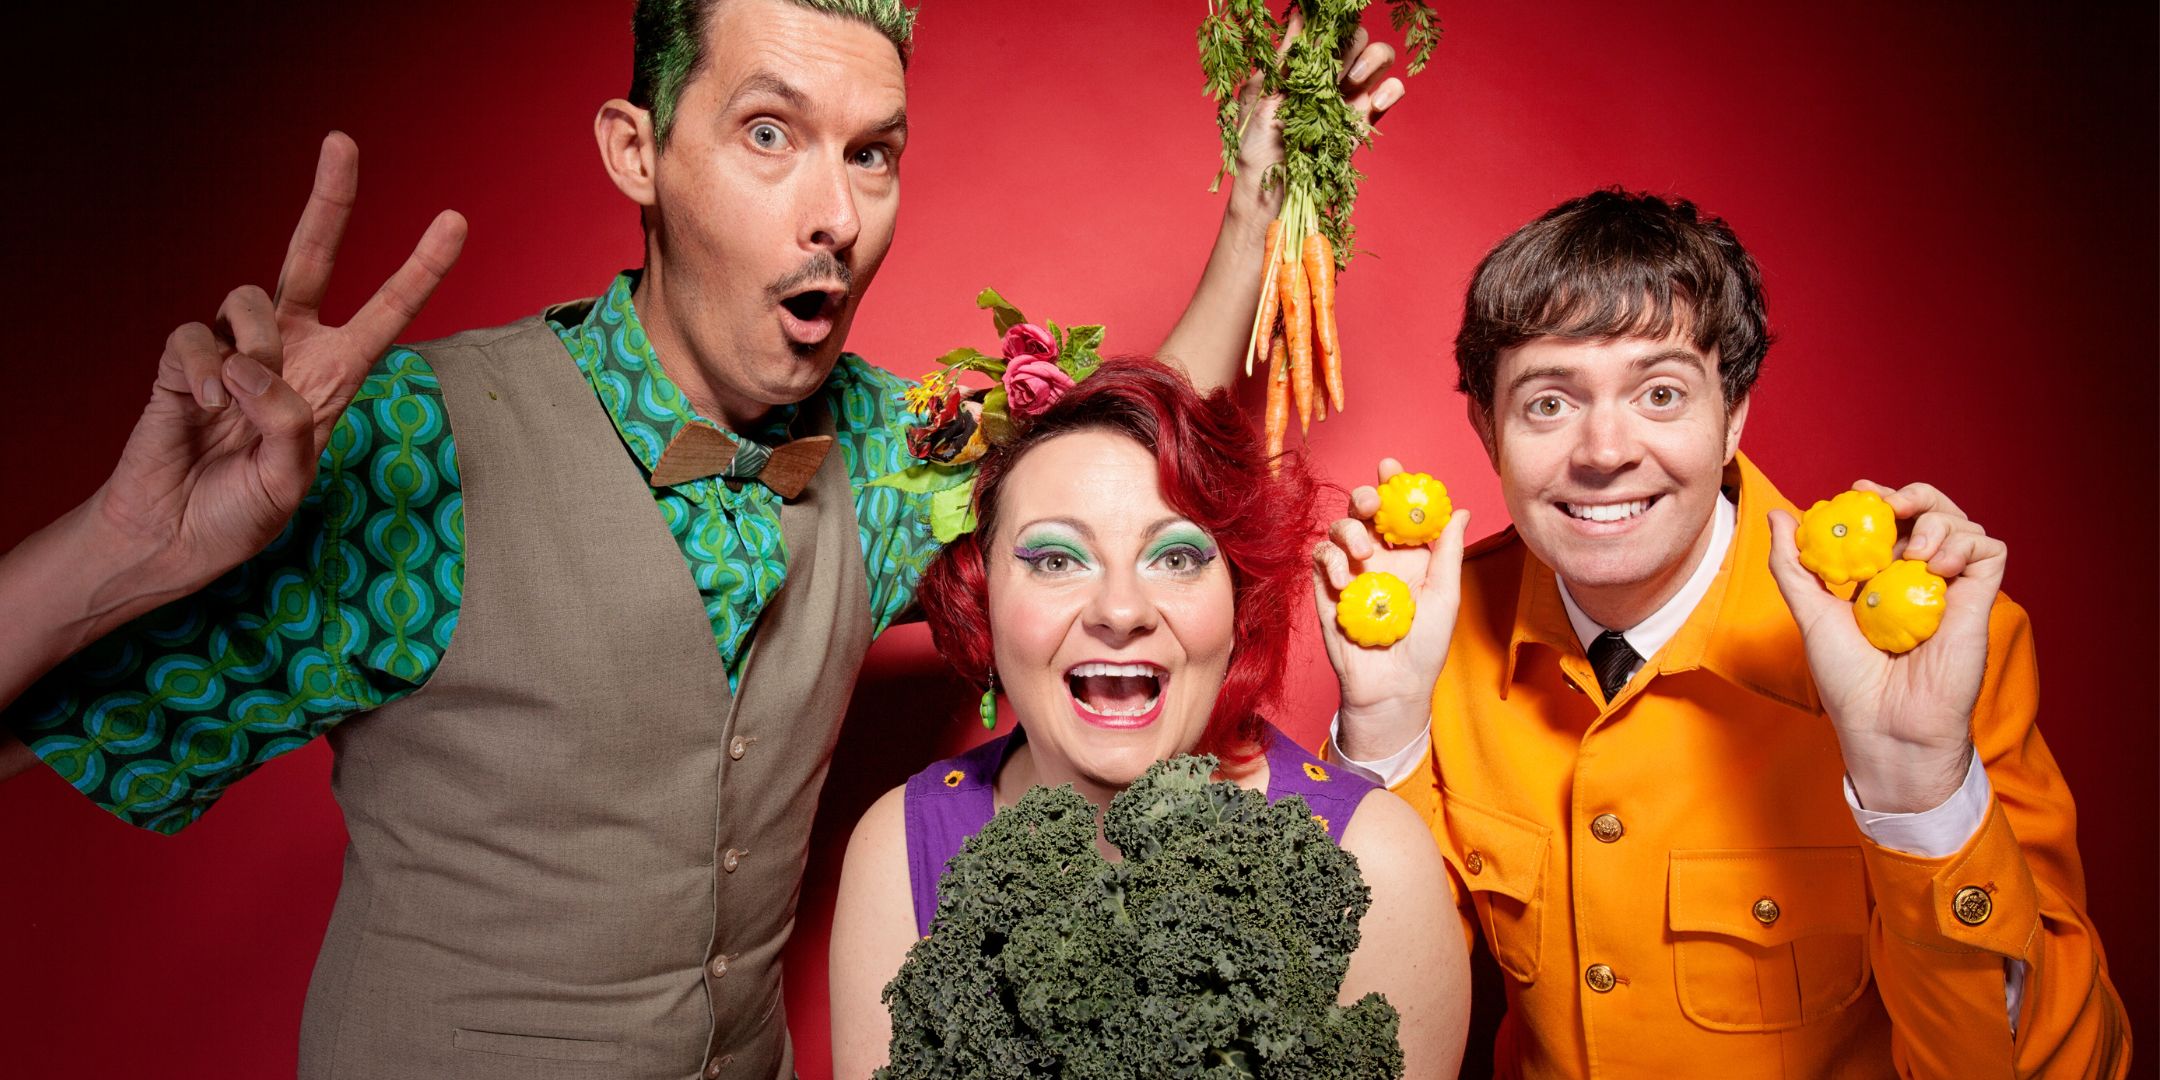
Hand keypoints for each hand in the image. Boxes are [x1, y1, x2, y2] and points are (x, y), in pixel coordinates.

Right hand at [85, 132, 465, 620]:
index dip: (420, 267)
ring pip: (248, 299)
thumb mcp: (291, 481)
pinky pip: (196, 337)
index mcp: (335, 375)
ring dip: (251, 353)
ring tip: (240, 408)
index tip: (455, 220)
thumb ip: (292, 426)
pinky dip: (205, 371)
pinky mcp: (184, 357)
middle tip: (342, 141)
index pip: (385, 310)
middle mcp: (289, 349)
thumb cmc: (240, 512)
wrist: (173, 533)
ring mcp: (235, 348)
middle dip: (329, 198)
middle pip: (312, 254)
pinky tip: (205, 404)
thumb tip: (260, 370)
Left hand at [1226, 8, 1406, 215]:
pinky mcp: (1366, 120)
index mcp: (1302, 65)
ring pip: (1380, 55)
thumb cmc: (1255, 149)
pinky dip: (1390, 89)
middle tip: (1332, 68)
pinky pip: (1392, 90)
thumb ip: (1284, 57)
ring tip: (1351, 81)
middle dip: (1349, 44)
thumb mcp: (1261, 96)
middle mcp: (1328, 76)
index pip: (1326, 30)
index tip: (1324, 35)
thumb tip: (1300, 16)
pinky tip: (1372, 104)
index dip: (1331, 25)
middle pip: (1357, 37)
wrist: (1272, 195)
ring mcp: (1350, 96)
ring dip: (1372, 59)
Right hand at [1313, 459, 1468, 761]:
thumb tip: (1459, 510)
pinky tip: (1344, 579)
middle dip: (1365, 497)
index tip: (1392, 467)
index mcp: (1410, 553)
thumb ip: (1447, 553)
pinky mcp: (1326, 588)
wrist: (1391, 687)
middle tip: (1372, 504)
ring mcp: (1350, 570)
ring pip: (1339, 527)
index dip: (1394, 483)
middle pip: (1364, 509)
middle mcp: (1379, 556)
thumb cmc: (1425, 648)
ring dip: (1349, 531)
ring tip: (1363, 556)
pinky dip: (1329, 559)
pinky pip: (1320, 558)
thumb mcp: (1445, 597)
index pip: (1400, 508)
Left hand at [1766, 480, 2004, 812]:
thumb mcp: (1811, 613)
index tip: (1858, 491)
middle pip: (1932, 513)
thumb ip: (1793, 566)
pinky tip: (1935, 566)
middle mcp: (1921, 579)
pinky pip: (1990, 550)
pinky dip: (1965, 544)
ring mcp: (1953, 589)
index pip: (1892, 522)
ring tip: (1912, 552)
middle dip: (1913, 496)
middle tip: (1889, 504)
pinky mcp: (1981, 601)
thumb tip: (1779, 517)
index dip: (1881, 499)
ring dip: (1936, 520)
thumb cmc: (1848, 680)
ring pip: (1962, 525)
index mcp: (1884, 578)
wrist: (1884, 724)